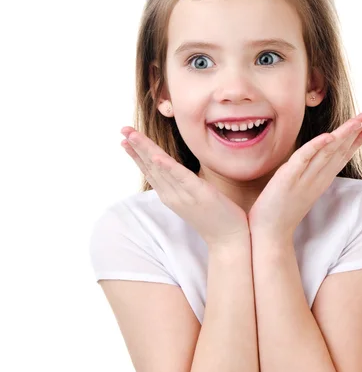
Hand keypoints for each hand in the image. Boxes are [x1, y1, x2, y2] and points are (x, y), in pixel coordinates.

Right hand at [120, 127, 249, 247]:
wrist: (228, 241)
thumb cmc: (214, 218)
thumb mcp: (193, 199)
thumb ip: (183, 185)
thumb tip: (177, 172)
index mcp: (170, 194)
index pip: (149, 170)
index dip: (137, 154)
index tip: (125, 139)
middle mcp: (172, 195)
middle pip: (151, 166)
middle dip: (136, 147)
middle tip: (123, 130)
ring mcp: (183, 195)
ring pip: (161, 169)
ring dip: (146, 151)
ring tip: (132, 136)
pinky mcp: (199, 194)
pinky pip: (181, 178)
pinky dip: (168, 167)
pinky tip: (157, 157)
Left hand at [247, 113, 361, 241]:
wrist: (269, 234)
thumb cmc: (279, 213)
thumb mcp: (298, 192)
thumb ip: (306, 178)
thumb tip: (311, 165)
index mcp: (319, 181)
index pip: (340, 158)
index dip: (354, 142)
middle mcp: (315, 179)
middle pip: (338, 152)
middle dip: (353, 133)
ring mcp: (303, 179)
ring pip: (326, 153)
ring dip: (342, 135)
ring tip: (357, 121)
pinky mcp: (288, 179)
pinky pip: (303, 160)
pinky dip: (315, 147)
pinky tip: (328, 136)